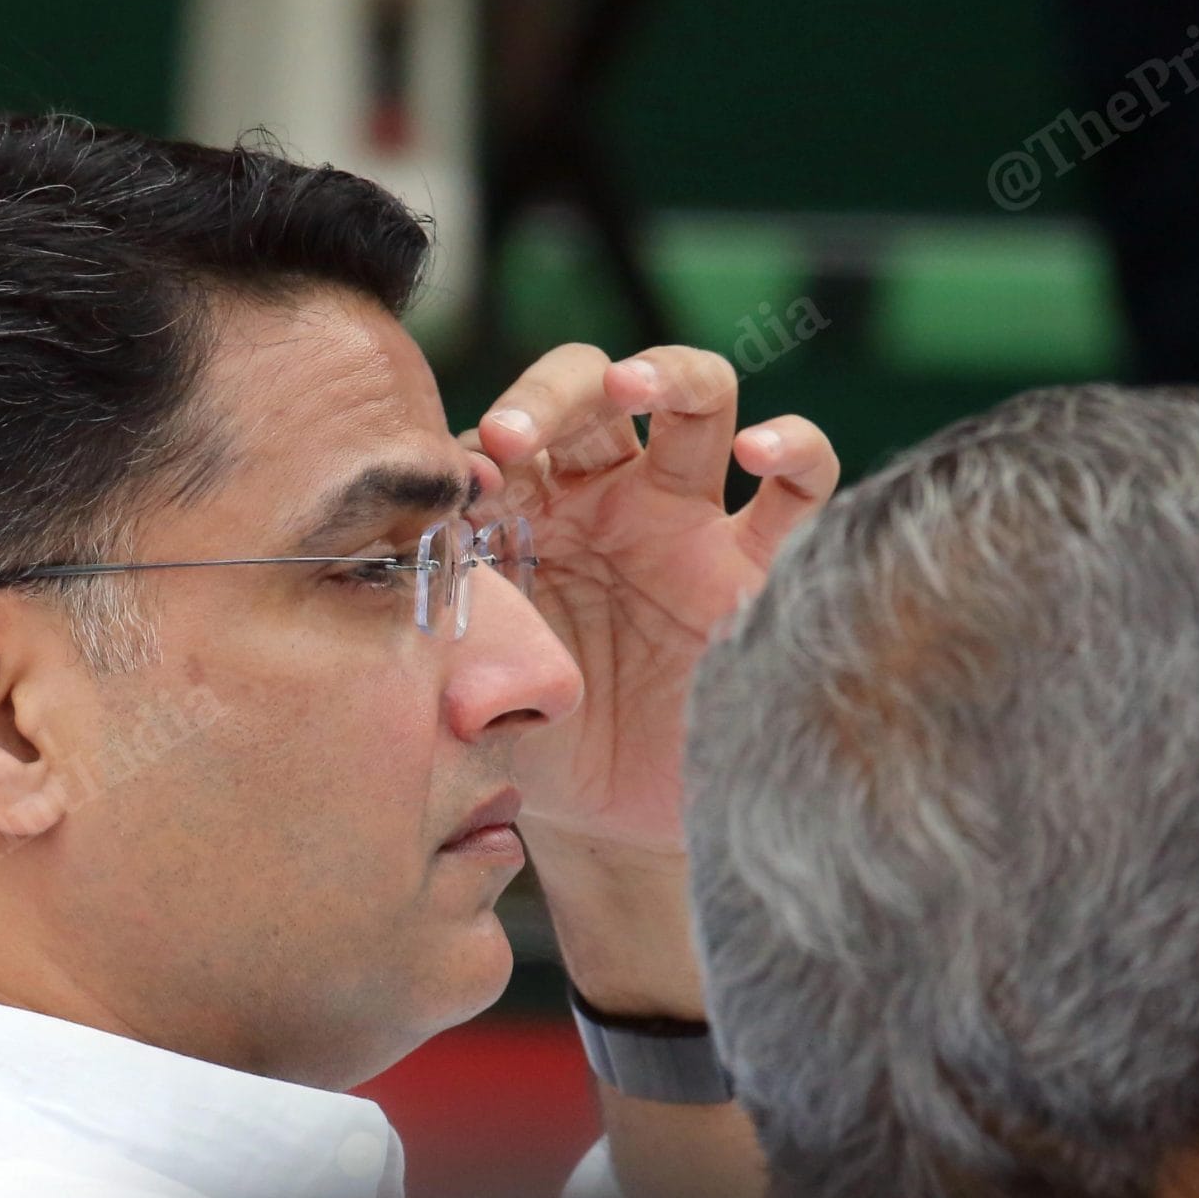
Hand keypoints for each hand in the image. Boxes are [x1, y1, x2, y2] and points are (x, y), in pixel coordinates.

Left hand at [471, 344, 835, 1013]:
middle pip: (592, 389)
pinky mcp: (758, 567)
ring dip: (665, 373)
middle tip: (512, 437)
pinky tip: (760, 450)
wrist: (605, 824)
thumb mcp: (466, 678)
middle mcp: (606, 498)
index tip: (453, 484)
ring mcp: (687, 522)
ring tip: (630, 386)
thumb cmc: (523, 739)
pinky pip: (800, 485)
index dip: (476, 445)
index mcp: (524, 511)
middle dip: (550, 395)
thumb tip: (398, 574)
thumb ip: (436, 619)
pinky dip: (793, 447)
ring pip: (698, 397)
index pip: (505, 435)